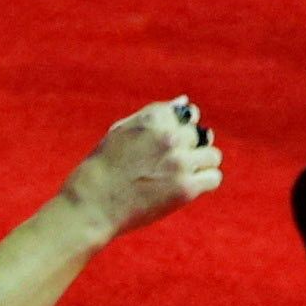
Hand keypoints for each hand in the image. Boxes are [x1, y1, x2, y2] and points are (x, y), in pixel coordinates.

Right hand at [62, 97, 224, 237]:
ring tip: (181, 176)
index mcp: (154, 117)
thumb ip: (156, 114)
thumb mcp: (123, 130)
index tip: (166, 144)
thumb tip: (185, 100)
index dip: (180, 129)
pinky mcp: (186, 188)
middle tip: (169, 165)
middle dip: (189, 148)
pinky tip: (186, 187)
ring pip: (212, 155)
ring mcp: (180, 162)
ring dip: (201, 164)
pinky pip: (214, 178)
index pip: (187, 113)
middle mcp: (170, 136)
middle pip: (200, 135)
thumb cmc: (104, 167)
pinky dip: (204, 183)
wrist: (92, 205)